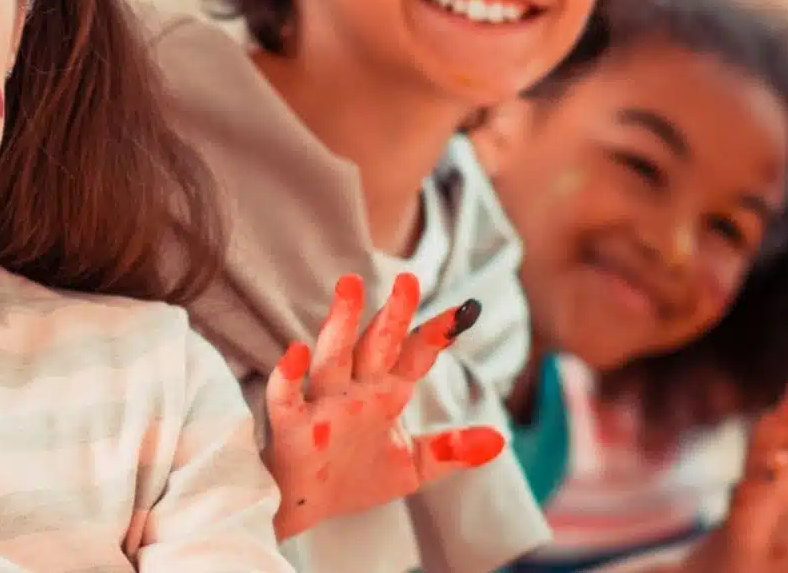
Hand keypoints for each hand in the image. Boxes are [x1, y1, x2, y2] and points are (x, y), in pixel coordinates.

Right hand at [263, 273, 504, 539]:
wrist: (305, 508)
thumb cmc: (354, 478)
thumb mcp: (413, 467)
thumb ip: (452, 450)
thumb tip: (500, 440)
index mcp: (384, 394)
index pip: (414, 356)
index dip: (436, 335)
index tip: (464, 311)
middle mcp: (355, 392)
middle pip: (376, 345)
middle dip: (393, 314)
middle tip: (409, 280)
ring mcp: (323, 406)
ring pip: (333, 358)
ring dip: (341, 324)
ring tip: (350, 287)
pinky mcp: (292, 428)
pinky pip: (286, 398)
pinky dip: (288, 375)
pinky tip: (295, 353)